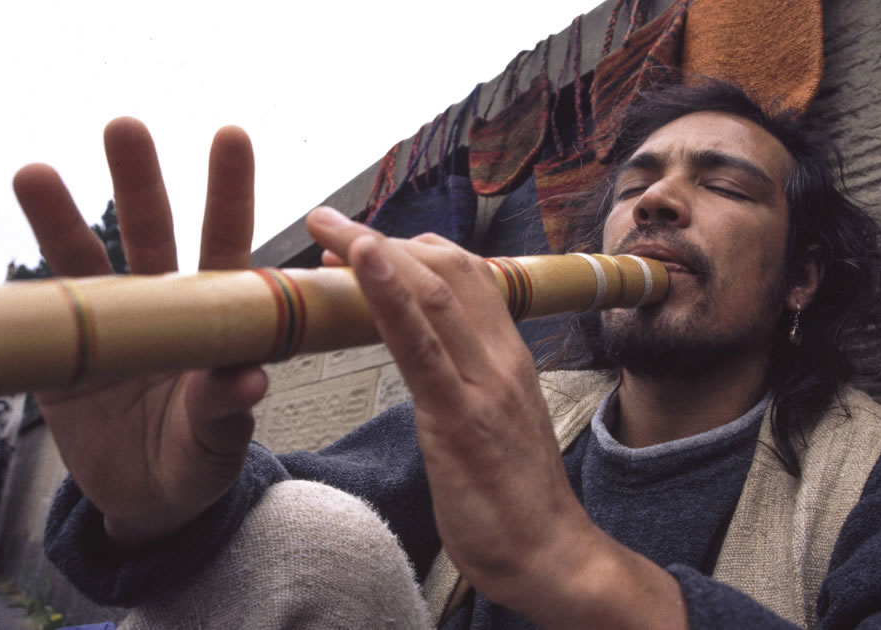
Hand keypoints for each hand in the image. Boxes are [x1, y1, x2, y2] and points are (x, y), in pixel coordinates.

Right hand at [13, 119, 266, 543]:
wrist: (145, 496)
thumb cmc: (196, 462)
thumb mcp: (214, 443)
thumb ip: (225, 411)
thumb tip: (249, 379)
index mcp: (211, 320)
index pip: (225, 245)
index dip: (229, 192)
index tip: (232, 134)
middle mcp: (160, 308)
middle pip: (149, 233)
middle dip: (139, 181)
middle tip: (125, 128)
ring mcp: (106, 327)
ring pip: (82, 262)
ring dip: (57, 219)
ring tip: (33, 173)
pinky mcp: (61, 358)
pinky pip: (22, 318)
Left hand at [307, 207, 687, 628]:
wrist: (550, 553)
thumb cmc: (516, 494)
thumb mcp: (495, 420)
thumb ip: (470, 379)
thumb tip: (432, 356)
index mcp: (508, 356)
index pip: (467, 276)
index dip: (413, 248)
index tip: (366, 241)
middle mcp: (501, 357)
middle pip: (447, 270)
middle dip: (385, 237)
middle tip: (331, 221)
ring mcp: (484, 385)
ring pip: (434, 294)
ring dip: (375, 250)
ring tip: (330, 225)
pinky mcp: (461, 419)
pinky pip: (421, 346)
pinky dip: (388, 296)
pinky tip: (360, 262)